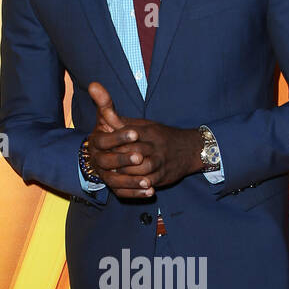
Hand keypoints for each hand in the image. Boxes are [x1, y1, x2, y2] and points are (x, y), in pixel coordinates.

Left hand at [85, 82, 201, 198]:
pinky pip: (151, 183)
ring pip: (142, 168)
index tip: (103, 144)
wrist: (190, 149)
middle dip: (119, 157)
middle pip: (135, 151)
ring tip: (114, 173)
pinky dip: (139, 186)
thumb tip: (99, 102)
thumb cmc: (159, 136)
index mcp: (149, 131)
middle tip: (103, 162)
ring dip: (127, 173)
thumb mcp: (142, 124)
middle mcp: (156, 146)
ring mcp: (161, 162)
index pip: (130, 134)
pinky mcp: (163, 176)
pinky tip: (127, 185)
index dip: (116, 140)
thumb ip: (119, 119)